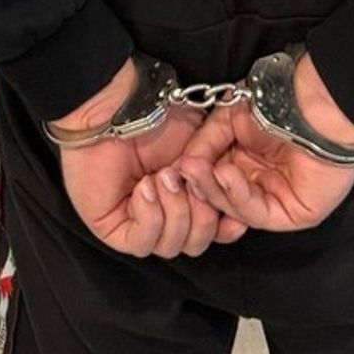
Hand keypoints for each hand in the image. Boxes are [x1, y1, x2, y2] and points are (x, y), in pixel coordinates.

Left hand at [51, 57, 249, 257]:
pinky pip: (141, 243)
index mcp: (191, 197)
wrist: (121, 106)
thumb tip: (239, 214)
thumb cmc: (160, 116)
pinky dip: (150, 216)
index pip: (214, 231)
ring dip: (174, 212)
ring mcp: (141, 222)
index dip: (227, 228)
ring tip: (163, 176)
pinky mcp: (115, 228)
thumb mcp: (204, 144)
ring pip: (171, 247)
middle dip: (201, 216)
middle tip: (191, 182)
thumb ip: (220, 178)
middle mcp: (167, 213)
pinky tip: (145, 187)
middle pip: (196, 244)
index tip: (236, 216)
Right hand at [174, 51, 353, 232]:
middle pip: (219, 202)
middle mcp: (258, 186)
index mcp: (242, 166)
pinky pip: (258, 212)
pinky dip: (238, 196)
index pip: (210, 187)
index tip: (168, 176)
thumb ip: (203, 145)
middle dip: (198, 189)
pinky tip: (225, 175)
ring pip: (235, 210)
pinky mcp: (294, 213)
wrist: (315, 102)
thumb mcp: (226, 119)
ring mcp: (276, 201)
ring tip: (199, 170)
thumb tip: (180, 168)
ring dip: (214, 190)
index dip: (190, 183)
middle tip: (178, 176)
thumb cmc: (273, 103)